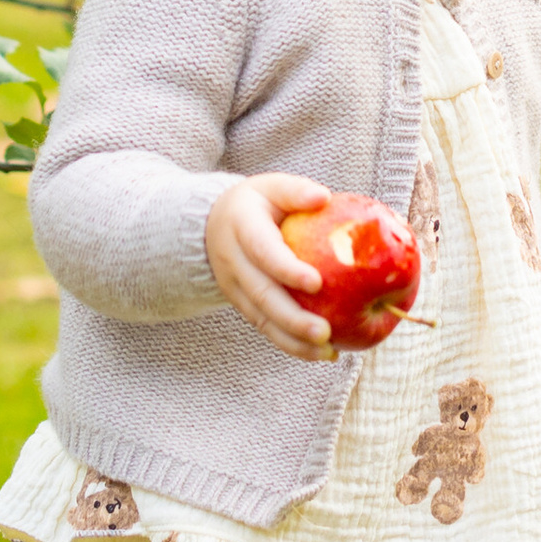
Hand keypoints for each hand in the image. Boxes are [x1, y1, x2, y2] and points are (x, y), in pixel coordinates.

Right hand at [206, 170, 340, 355]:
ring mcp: (235, 289)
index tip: (316, 282)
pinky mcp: (244, 307)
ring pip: (262, 320)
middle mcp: (233, 262)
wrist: (212, 227)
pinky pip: (267, 329)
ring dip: (294, 340)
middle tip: (325, 333)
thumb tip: (324, 197)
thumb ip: (295, 191)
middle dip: (292, 318)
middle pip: (262, 295)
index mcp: (241, 227)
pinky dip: (292, 345)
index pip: (262, 251)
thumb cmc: (257, 204)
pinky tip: (323, 354)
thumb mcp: (271, 187)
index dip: (285, 268)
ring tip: (328, 352)